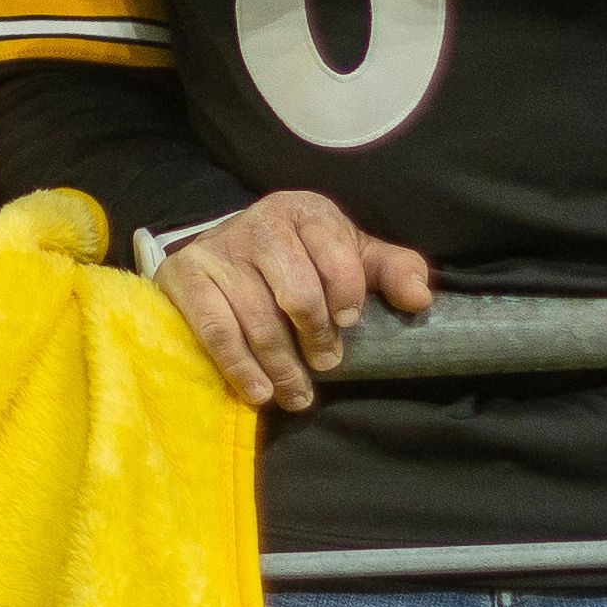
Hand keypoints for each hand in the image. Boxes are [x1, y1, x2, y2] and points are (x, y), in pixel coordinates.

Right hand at [156, 190, 436, 411]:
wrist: (230, 248)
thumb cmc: (305, 258)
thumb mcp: (353, 256)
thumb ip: (395, 271)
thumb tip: (420, 299)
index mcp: (306, 212)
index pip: (336, 256)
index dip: (346, 297)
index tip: (349, 326)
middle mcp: (260, 223)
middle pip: (296, 293)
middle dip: (315, 339)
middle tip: (326, 367)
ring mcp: (218, 249)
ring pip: (256, 319)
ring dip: (281, 367)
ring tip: (296, 394)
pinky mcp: (185, 276)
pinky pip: (216, 330)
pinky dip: (239, 366)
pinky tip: (259, 390)